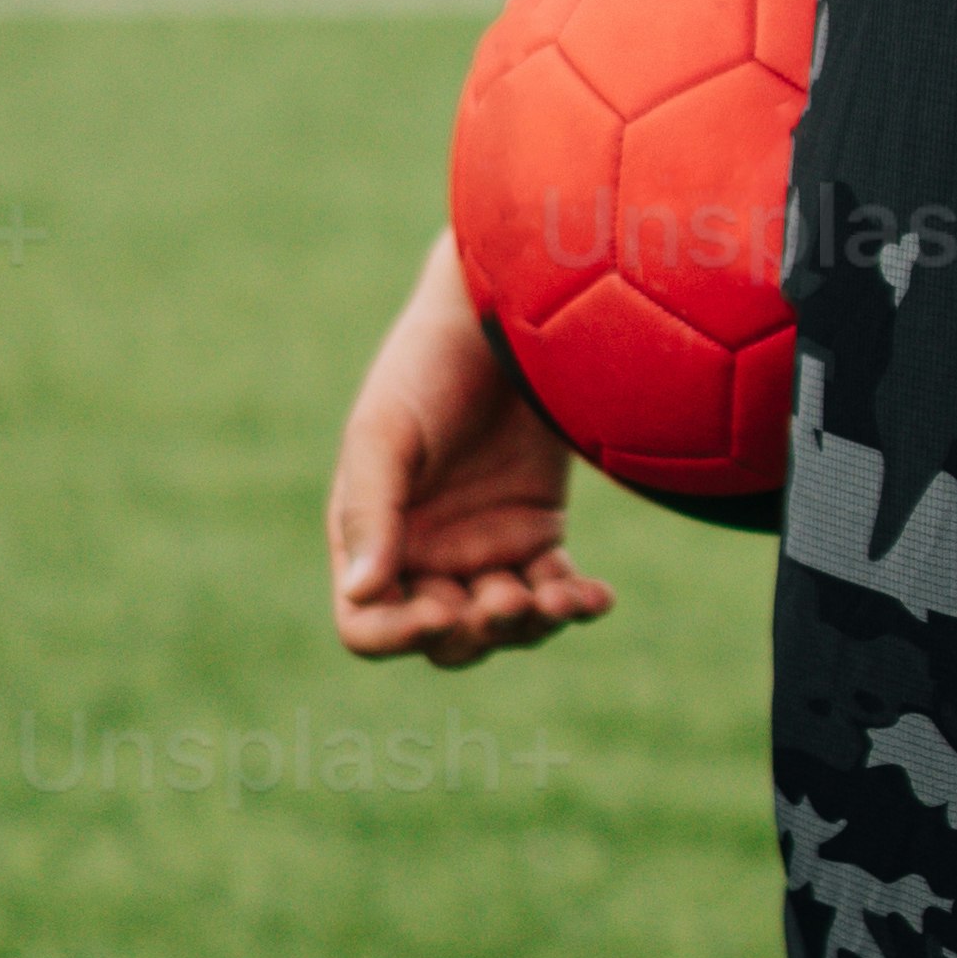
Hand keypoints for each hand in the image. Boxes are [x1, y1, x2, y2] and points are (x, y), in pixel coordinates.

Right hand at [328, 232, 616, 672]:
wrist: (504, 318)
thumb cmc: (428, 367)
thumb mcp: (385, 434)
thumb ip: (371, 513)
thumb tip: (359, 592)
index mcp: (371, 539)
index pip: (368, 624)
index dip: (397, 635)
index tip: (439, 611)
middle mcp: (424, 555)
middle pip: (443, 640)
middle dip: (474, 632)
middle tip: (506, 598)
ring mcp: (483, 549)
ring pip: (503, 627)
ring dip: (528, 626)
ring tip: (559, 597)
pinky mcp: (538, 534)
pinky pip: (555, 593)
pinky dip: (576, 604)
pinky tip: (596, 597)